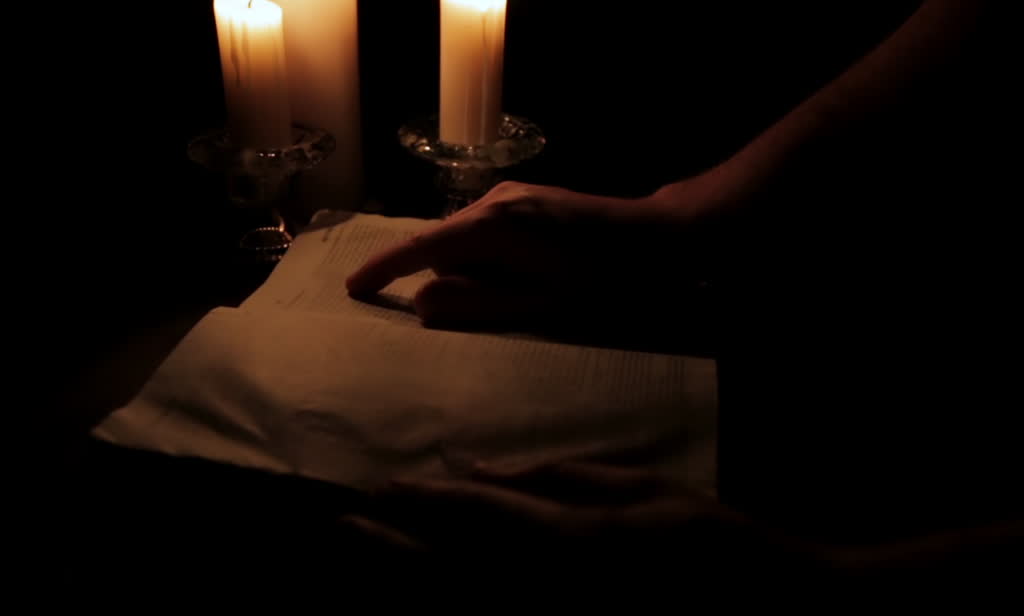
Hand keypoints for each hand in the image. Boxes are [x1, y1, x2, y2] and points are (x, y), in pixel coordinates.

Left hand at [344, 460, 827, 578]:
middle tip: (345, 528)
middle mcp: (549, 596)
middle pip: (443, 574)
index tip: (384, 487)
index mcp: (571, 539)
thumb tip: (482, 468)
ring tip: (361, 570)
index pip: (477, 514)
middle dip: (387, 550)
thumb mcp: (648, 493)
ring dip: (398, 597)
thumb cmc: (719, 550)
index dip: (425, 498)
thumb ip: (561, 479)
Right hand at [345, 181, 694, 326]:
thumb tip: (421, 303)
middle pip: (441, 247)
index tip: (353, 290)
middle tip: (507, 305)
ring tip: (531, 290)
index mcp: (494, 227)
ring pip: (461, 241)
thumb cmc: (606, 281)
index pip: (421, 249)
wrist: (660, 239)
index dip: (383, 270)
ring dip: (476, 271)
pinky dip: (489, 258)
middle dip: (452, 281)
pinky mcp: (522, 197)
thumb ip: (477, 306)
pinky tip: (530, 273)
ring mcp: (508, 193)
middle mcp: (493, 200)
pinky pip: (483, 232)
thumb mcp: (542, 306)